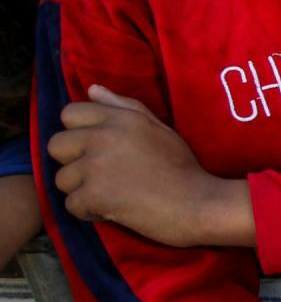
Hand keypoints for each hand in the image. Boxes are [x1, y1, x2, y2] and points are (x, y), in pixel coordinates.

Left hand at [47, 87, 250, 247]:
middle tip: (101, 176)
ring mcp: (96, 166)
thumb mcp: (159, 130)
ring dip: (82, 190)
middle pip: (57, 146)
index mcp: (120, 118)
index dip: (80, 134)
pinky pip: (71, 205)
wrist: (202, 205)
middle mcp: (103, 136)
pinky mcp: (95, 194)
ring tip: (110, 195)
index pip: (69, 114)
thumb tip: (92, 89)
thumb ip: (124, 107)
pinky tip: (112, 211)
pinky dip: (89, 212)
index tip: (101, 151)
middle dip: (74, 162)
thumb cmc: (185, 168)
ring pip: (62, 179)